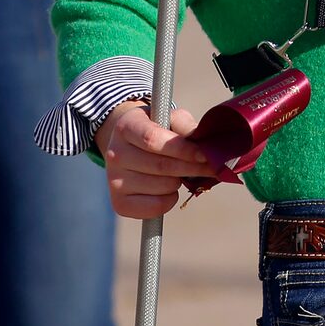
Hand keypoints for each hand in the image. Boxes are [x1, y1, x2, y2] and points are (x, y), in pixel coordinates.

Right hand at [97, 100, 214, 218]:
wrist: (129, 146)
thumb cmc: (156, 130)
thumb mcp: (169, 119)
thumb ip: (186, 127)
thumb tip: (205, 145)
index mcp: (125, 128)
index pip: (153, 140)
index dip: (183, 149)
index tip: (204, 154)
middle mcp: (114, 154)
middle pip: (161, 166)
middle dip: (192, 168)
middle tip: (210, 168)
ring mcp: (114, 180)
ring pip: (162, 187)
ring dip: (180, 182)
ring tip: (181, 174)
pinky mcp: (119, 203)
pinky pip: (155, 207)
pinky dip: (170, 200)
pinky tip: (168, 189)